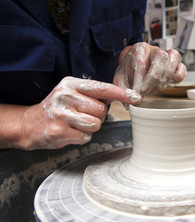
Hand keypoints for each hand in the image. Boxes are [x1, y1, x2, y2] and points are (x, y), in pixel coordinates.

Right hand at [17, 77, 140, 149]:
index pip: (102, 88)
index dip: (121, 93)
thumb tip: (124, 95)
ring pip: (95, 124)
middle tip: (82, 115)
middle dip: (97, 116)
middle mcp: (66, 96)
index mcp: (71, 84)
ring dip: (89, 127)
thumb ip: (95, 94)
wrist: (30, 123)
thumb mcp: (73, 93)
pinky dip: (81, 136)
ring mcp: (61, 113)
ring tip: (75, 123)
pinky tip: (69, 131)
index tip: (136, 98)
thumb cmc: (58, 108)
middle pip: (101, 110)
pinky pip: (85, 136)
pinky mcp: (59, 130)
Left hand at [113, 42, 186, 94]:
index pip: (142, 62)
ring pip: (172, 63)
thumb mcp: (120, 79)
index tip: (137, 92)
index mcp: (139, 49)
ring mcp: (167, 56)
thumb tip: (130, 103)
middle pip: (161, 59)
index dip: (140, 80)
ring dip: (164, 79)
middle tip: (145, 91)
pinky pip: (182, 70)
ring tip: (155, 88)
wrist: (136, 66)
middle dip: (153, 79)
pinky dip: (177, 78)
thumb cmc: (129, 71)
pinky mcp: (175, 65)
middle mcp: (154, 50)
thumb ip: (122, 90)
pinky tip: (167, 83)